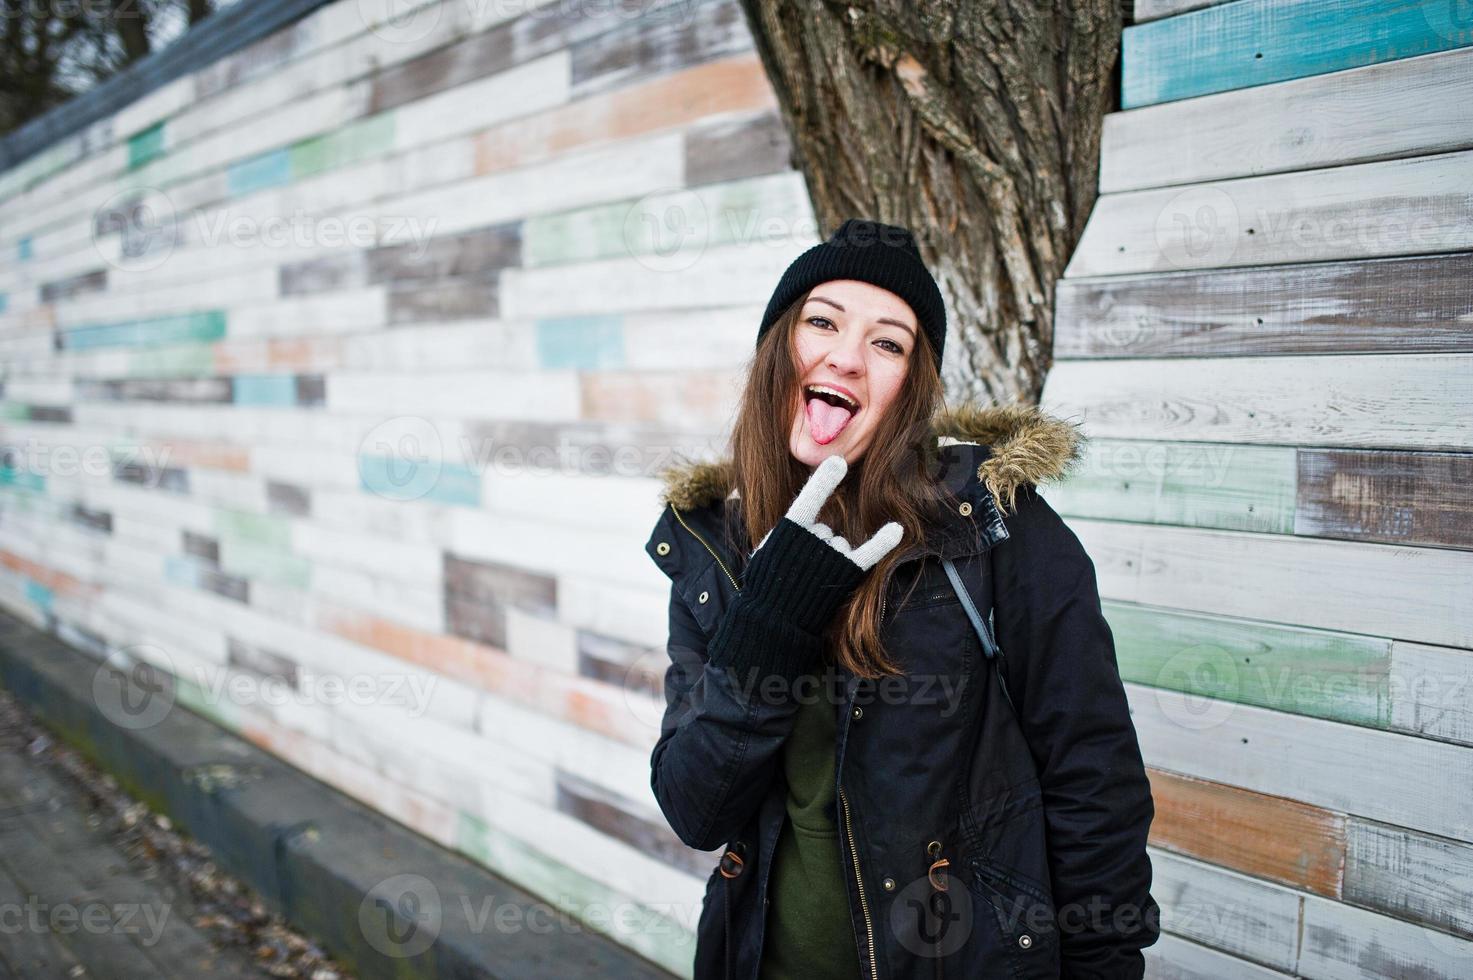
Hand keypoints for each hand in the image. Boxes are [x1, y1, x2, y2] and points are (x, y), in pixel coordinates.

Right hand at [751, 455, 903, 570]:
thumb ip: (786, 533)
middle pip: (823, 530)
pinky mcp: (847, 571)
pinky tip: (896, 530)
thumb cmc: (767, 583)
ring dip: (829, 559)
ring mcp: (832, 553)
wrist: (775, 618)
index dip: (823, 481)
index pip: (809, 499)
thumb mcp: (767, 551)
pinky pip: (869, 551)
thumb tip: (810, 524)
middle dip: (814, 548)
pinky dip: (884, 541)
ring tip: (811, 580)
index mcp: (789, 529)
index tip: (837, 463)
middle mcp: (814, 536)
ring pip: (839, 544)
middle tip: (799, 570)